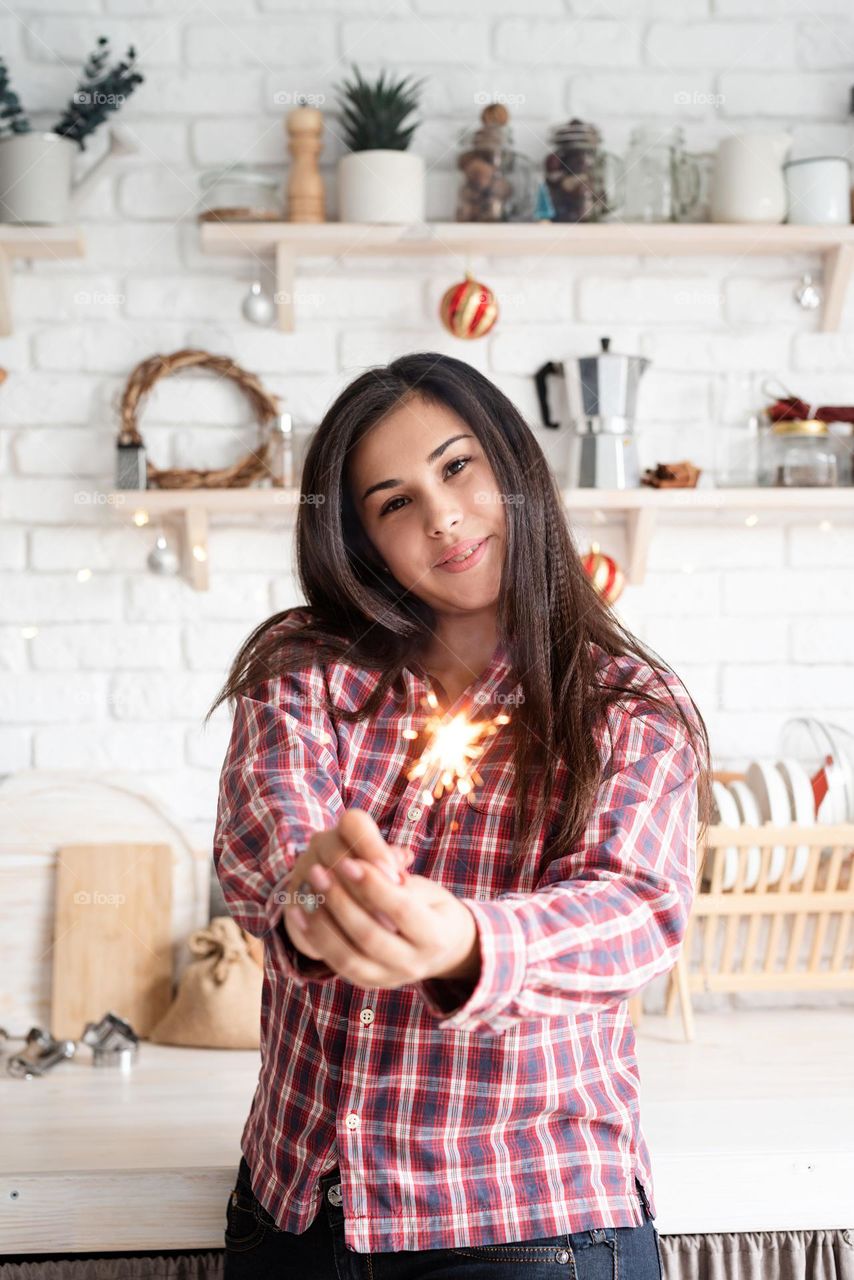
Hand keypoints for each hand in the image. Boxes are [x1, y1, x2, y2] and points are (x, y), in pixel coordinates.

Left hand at [285, 814, 479, 989]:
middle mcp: (414, 964)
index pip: (401, 910)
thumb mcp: (428, 890)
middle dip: (340, 902)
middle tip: (318, 871)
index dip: (373, 886)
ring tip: (307, 890)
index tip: (349, 861)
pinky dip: (316, 940)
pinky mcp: (369, 982)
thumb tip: (366, 863)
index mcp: (435, 936)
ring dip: (321, 924)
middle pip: (370, 936)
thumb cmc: (433, 908)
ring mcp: (390, 978)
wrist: (444, 950)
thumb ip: (400, 880)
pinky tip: (300, 914)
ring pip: (348, 957)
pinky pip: (337, 965)